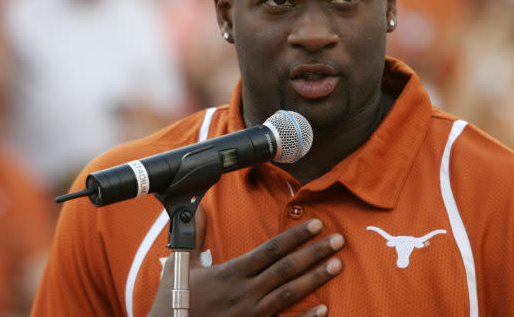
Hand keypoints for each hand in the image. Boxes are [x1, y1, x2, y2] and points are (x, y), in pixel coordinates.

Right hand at [148, 210, 343, 316]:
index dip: (295, 236)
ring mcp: (251, 315)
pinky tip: (325, 308)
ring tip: (337, 265)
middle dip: (314, 253)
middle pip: (286, 269)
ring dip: (315, 279)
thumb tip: (195, 206)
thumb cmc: (174, 303)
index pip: (270, 250)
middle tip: (339, 240)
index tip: (316, 224)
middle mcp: (245, 293)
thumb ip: (193, 236)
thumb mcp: (180, 266)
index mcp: (231, 273)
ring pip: (289, 294)